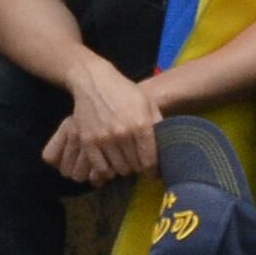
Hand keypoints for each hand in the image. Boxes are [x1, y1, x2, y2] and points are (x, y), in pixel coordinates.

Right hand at [39, 58, 157, 185]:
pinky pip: (99, 166)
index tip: (154, 172)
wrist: (94, 82)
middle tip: (138, 164)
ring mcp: (103, 138)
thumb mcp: (148, 104)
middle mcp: (122, 133)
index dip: (153, 170)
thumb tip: (168, 148)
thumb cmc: (125, 92)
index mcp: (141, 125)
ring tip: (126, 162)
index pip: (150, 160)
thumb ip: (158, 125)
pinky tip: (111, 164)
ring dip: (123, 169)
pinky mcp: (87, 140)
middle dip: (138, 168)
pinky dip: (106, 169)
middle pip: (134, 166)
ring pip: (118, 168)